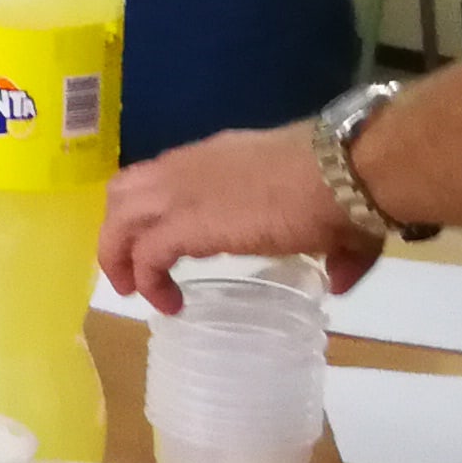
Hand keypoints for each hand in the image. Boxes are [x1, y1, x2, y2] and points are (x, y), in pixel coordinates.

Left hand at [100, 125, 382, 308]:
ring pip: (120, 218)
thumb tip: (341, 280)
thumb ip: (336, 252)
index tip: (166, 240)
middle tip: (131, 270)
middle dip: (120, 230)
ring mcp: (183, 192)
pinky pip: (146, 254)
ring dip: (119, 256)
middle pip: (125, 192)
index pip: (166, 175)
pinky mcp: (186, 223)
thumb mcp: (332, 216)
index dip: (157, 209)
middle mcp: (190, 168)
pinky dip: (148, 280)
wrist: (342, 173)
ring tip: (134, 292)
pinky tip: (168, 304)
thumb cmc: (342, 188)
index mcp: (220, 158)